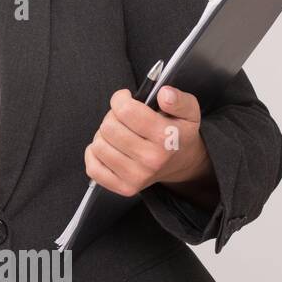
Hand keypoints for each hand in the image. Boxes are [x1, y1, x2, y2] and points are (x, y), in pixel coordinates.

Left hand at [84, 85, 211, 198]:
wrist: (181, 163)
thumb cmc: (177, 133)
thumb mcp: (188, 112)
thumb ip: (178, 99)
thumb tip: (164, 93)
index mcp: (166, 137)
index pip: (126, 110)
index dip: (120, 99)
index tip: (125, 99)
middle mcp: (151, 159)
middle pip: (108, 127)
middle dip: (112, 117)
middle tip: (123, 119)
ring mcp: (137, 177)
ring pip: (98, 145)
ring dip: (104, 136)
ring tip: (118, 134)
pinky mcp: (124, 188)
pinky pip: (93, 168)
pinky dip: (95, 155)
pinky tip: (109, 149)